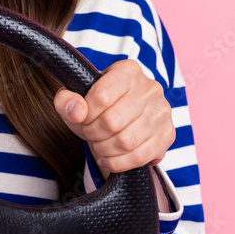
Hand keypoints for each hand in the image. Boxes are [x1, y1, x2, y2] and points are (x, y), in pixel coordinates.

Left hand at [54, 59, 173, 179]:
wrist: (121, 115)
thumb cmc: (97, 104)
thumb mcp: (75, 96)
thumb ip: (66, 99)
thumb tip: (77, 111)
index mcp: (127, 70)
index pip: (100, 97)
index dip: (85, 114)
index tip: (82, 117)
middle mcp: (150, 87)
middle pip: (112, 121)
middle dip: (93, 133)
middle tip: (89, 133)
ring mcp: (162, 111)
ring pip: (126, 142)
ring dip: (104, 150)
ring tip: (99, 144)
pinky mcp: (168, 134)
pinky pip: (140, 157)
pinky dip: (119, 163)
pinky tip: (109, 158)